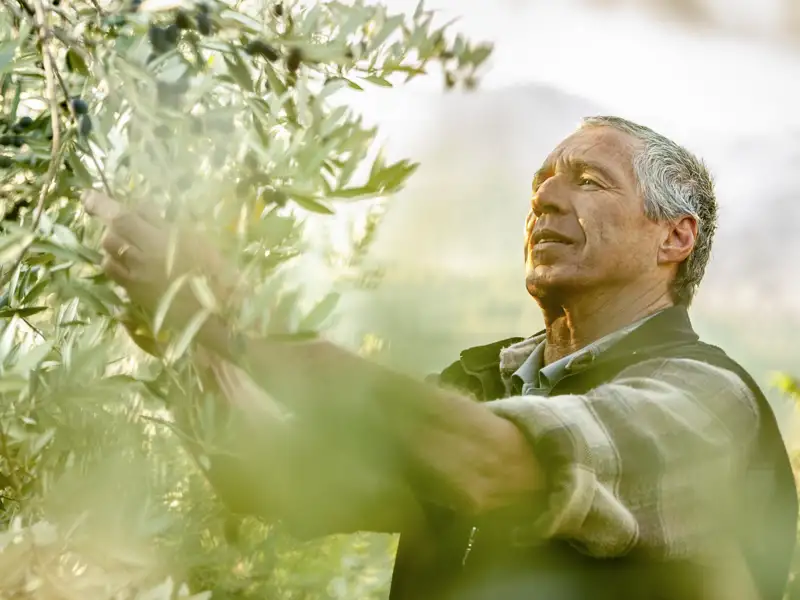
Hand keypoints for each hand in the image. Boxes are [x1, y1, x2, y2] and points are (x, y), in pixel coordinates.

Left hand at [82, 190, 235, 328]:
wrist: (218, 313)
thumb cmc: (216, 272)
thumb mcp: (196, 240)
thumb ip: (165, 225)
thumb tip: (143, 211)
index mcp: (159, 241)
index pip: (122, 219)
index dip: (103, 206)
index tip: (87, 196)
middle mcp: (141, 260)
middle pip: (111, 236)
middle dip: (115, 227)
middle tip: (132, 225)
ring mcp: (135, 280)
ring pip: (108, 256)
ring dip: (115, 246)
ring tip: (132, 246)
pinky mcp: (135, 296)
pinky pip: (116, 275)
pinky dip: (118, 265)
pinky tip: (133, 265)